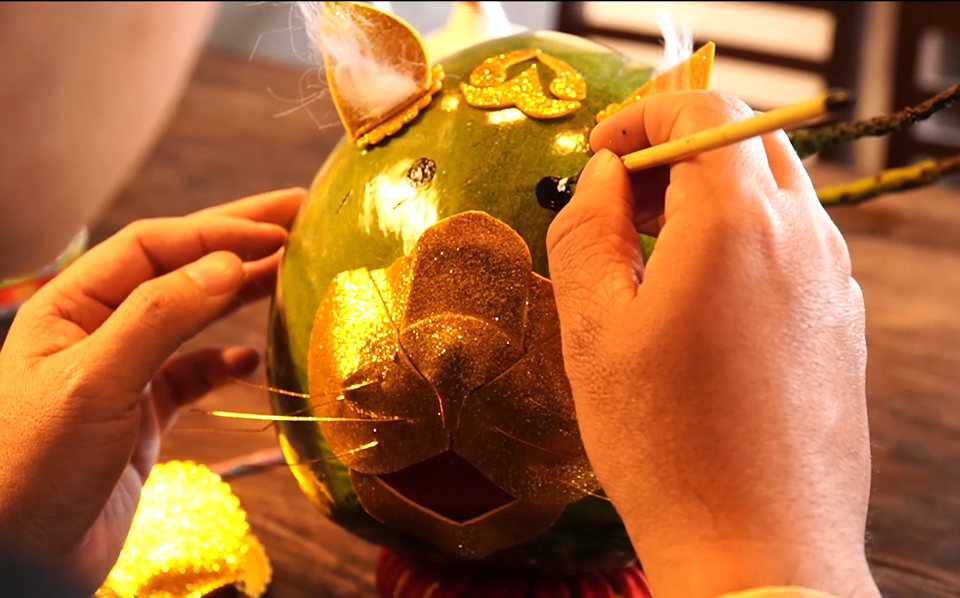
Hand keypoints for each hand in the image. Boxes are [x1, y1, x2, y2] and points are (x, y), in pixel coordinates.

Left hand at [0, 188, 304, 593]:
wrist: (17, 561)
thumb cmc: (33, 466)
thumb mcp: (95, 380)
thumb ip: (160, 316)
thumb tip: (229, 262)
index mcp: (72, 305)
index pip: (155, 245)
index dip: (219, 230)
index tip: (279, 227)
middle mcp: (99, 330)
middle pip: (179, 269)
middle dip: (238, 241)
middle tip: (299, 218)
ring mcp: (123, 373)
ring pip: (192, 318)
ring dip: (240, 294)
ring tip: (291, 274)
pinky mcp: (141, 417)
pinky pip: (193, 375)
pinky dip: (225, 364)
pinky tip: (253, 359)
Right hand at [546, 92, 878, 597]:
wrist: (757, 545)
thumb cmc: (664, 445)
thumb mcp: (593, 330)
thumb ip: (585, 230)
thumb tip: (601, 177)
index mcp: (737, 225)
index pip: (702, 110)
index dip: (642, 115)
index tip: (601, 153)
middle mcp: (803, 237)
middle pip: (745, 138)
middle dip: (676, 146)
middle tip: (621, 196)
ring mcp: (833, 278)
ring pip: (773, 188)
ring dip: (711, 191)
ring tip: (653, 247)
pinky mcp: (841, 319)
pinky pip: (793, 241)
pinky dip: (743, 235)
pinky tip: (700, 295)